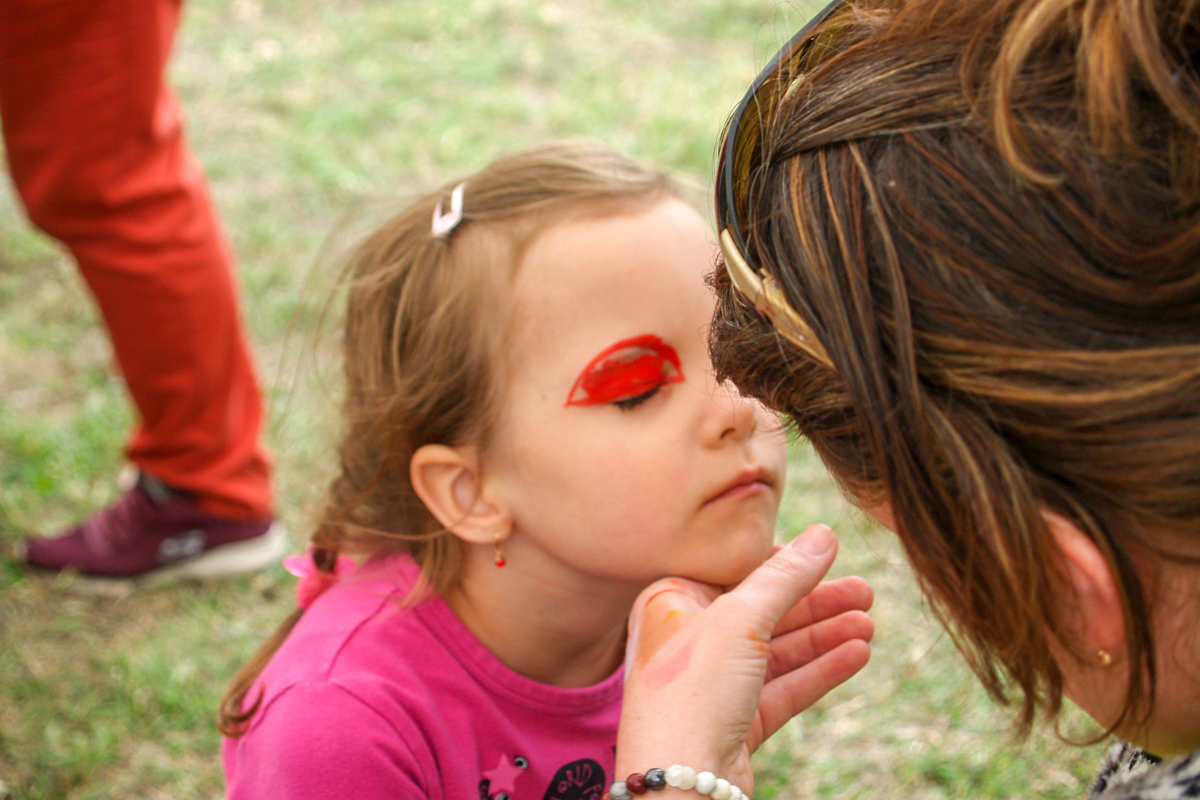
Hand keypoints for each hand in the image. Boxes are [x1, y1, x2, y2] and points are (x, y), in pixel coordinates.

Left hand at [616, 524, 873, 792]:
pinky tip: (857, 655)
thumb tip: (825, 534)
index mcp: (671, 603)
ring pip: (778, 650)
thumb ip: (786, 576)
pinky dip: (820, 670)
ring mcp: (712, 684)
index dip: (782, 563)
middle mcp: (688, 640)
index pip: (734, 573)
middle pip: (762, 611)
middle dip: (816, 602)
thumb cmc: (693, 690)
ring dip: (825, 636)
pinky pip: (783, 687)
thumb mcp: (741, 618)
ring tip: (869, 624)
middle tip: (866, 592)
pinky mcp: (734, 722)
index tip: (828, 552)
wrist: (680, 781)